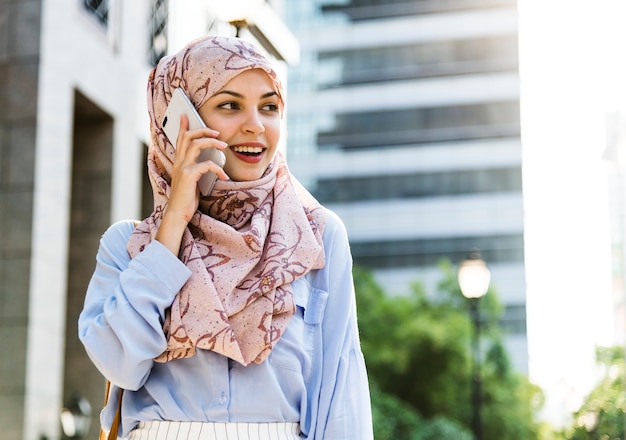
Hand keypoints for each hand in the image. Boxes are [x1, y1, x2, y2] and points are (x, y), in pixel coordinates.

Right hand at [156, 114, 228, 254]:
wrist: (178, 213)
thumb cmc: (186, 198)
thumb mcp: (192, 180)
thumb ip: (197, 169)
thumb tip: (209, 162)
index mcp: (179, 162)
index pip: (180, 139)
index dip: (183, 126)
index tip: (186, 115)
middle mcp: (179, 162)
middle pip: (188, 137)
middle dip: (202, 130)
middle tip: (215, 131)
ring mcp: (182, 168)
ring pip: (195, 145)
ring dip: (211, 142)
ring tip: (223, 145)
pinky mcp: (188, 176)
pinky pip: (206, 165)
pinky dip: (217, 168)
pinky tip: (224, 175)